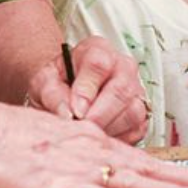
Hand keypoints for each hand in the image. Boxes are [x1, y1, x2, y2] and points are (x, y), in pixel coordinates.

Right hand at [0, 101, 187, 187]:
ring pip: (127, 181)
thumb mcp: (54, 138)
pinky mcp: (52, 187)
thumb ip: (80, 150)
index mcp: (90, 142)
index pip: (139, 159)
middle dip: (181, 180)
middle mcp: (90, 152)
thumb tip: (104, 166)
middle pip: (144, 169)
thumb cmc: (10, 136)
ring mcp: (73, 169)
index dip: (172, 171)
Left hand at [26, 37, 147, 143]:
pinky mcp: (142, 113)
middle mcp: (123, 66)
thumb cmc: (57, 82)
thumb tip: (67, 113)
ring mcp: (136, 89)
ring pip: (132, 112)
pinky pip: (136, 129)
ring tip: (87, 133)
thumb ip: (53, 95)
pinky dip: (118, 138)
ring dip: (108, 128)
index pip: (98, 64)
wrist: (65, 90)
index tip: (74, 110)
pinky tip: (100, 136)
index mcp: (98, 50)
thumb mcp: (45, 83)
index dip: (86, 89)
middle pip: (121, 89)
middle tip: (81, 128)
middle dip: (99, 115)